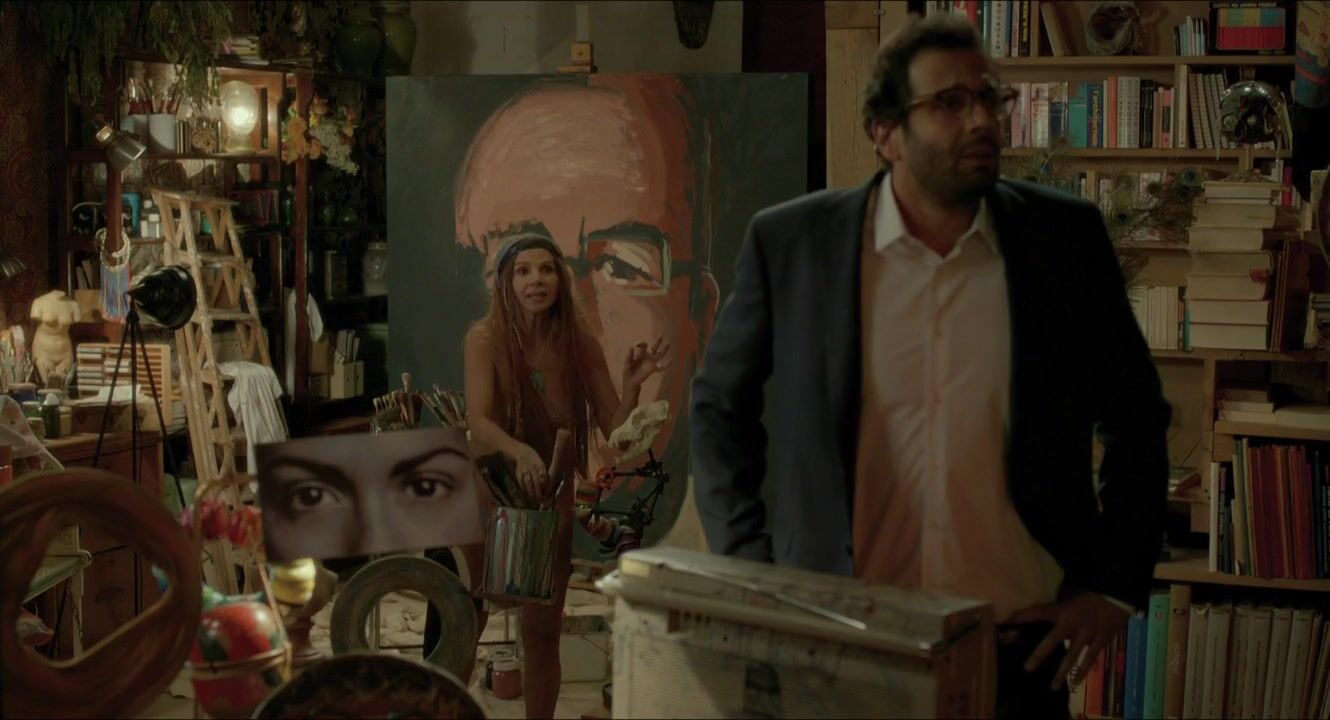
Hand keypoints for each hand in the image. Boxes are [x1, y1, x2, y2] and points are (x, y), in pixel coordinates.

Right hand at [511, 443, 548, 504]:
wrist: (522, 453)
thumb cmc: (535, 461)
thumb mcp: (542, 465)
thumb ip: (545, 476)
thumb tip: (548, 489)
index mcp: (540, 465)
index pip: (543, 476)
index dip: (545, 485)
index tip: (547, 493)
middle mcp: (532, 467)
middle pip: (535, 481)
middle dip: (538, 491)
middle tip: (540, 500)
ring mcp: (524, 470)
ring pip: (527, 483)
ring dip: (530, 492)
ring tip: (533, 500)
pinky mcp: (518, 474)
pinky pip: (521, 484)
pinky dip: (524, 490)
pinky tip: (527, 496)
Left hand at [622, 336, 670, 389]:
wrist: (631, 384)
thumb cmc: (628, 374)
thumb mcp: (627, 364)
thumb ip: (629, 356)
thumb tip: (631, 347)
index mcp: (640, 355)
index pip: (643, 346)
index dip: (642, 344)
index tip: (637, 345)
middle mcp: (647, 357)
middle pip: (654, 348)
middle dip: (657, 342)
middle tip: (660, 335)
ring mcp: (651, 363)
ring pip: (659, 354)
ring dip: (664, 349)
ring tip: (668, 343)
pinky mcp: (653, 369)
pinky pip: (662, 367)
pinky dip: (666, 364)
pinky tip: (671, 360)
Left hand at [1002, 592, 1127, 689]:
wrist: (1117, 595)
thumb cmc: (1089, 592)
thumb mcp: (1069, 593)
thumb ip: (1055, 602)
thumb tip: (1035, 603)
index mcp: (1063, 609)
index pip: (1038, 612)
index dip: (1022, 617)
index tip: (1006, 623)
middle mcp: (1073, 623)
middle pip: (1052, 640)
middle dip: (1039, 655)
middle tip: (1028, 669)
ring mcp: (1087, 634)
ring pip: (1072, 656)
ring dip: (1062, 672)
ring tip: (1053, 687)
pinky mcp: (1101, 641)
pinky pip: (1091, 659)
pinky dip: (1083, 671)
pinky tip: (1075, 682)